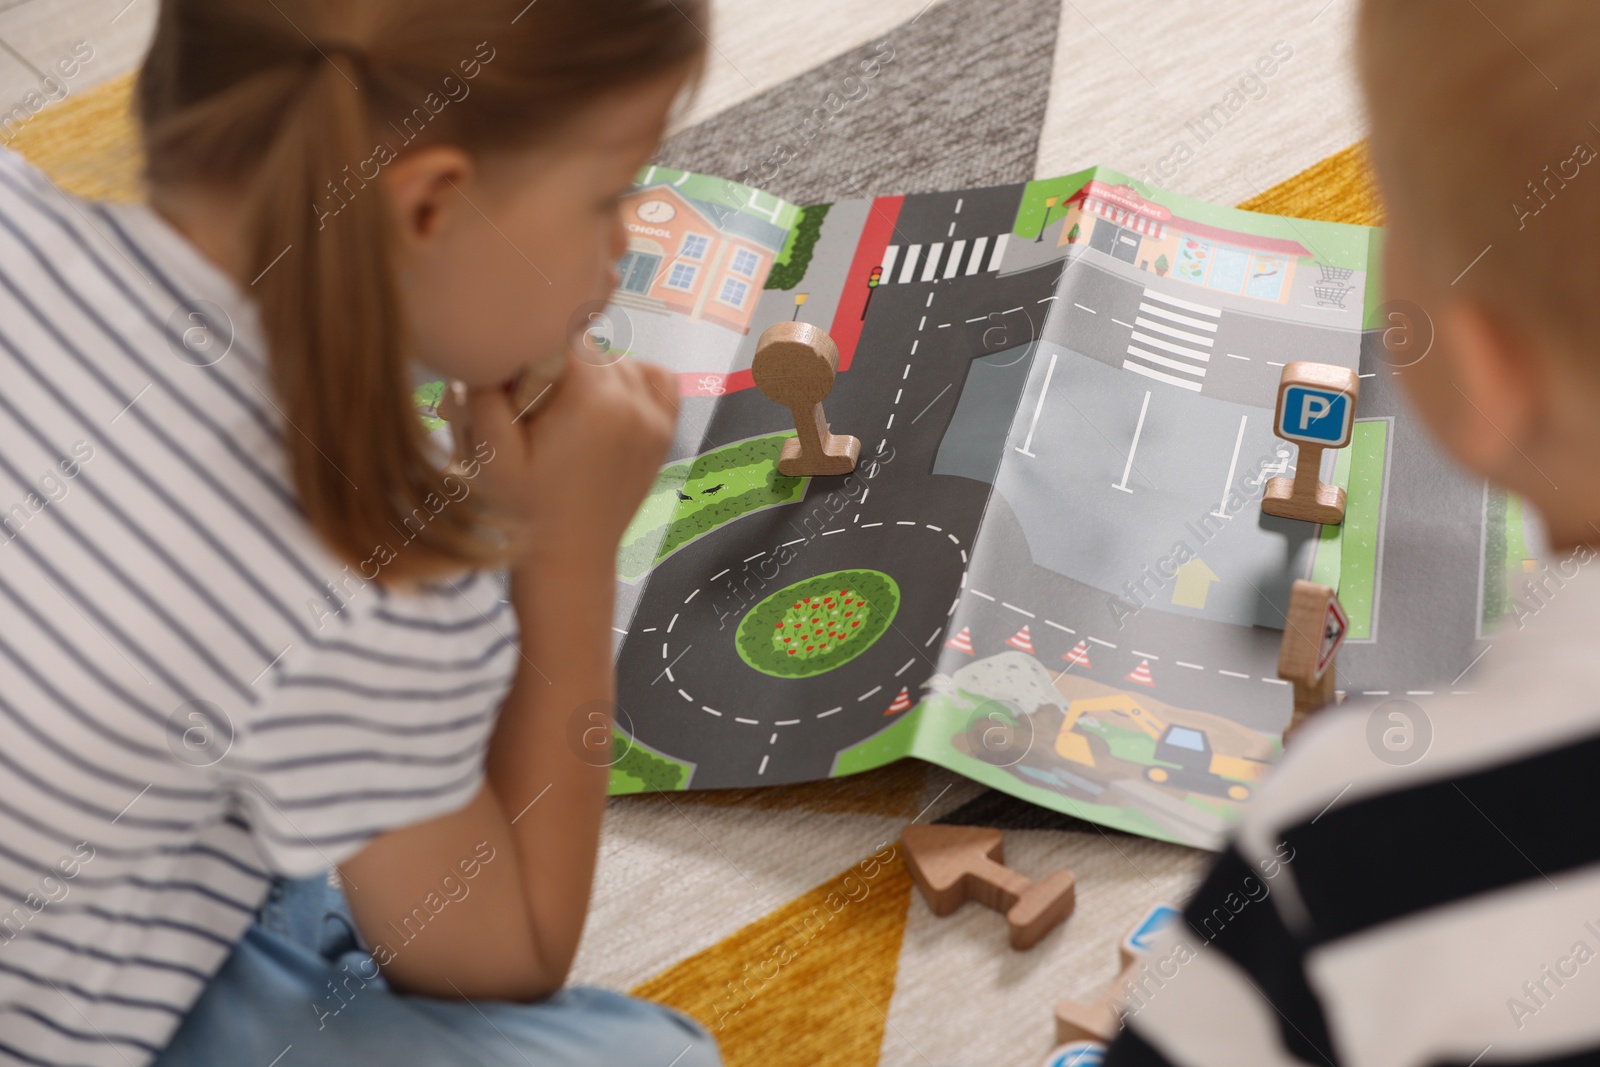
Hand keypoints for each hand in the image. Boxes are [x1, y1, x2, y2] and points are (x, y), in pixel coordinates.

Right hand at [445, 350, 679, 565]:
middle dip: (560, 367)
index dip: (533, 356)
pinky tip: (606, 406)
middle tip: (539, 411)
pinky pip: (657, 379)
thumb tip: (495, 350)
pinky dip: (633, 381)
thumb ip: (486, 392)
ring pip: (619, 360)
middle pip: (590, 347)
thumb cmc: (523, 510)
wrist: (570, 559)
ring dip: (592, 375)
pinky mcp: (664, 432)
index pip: (561, 337)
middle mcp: (633, 402)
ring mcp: (655, 417)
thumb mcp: (490, 454)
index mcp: (592, 401)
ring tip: (567, 416)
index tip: (521, 393)